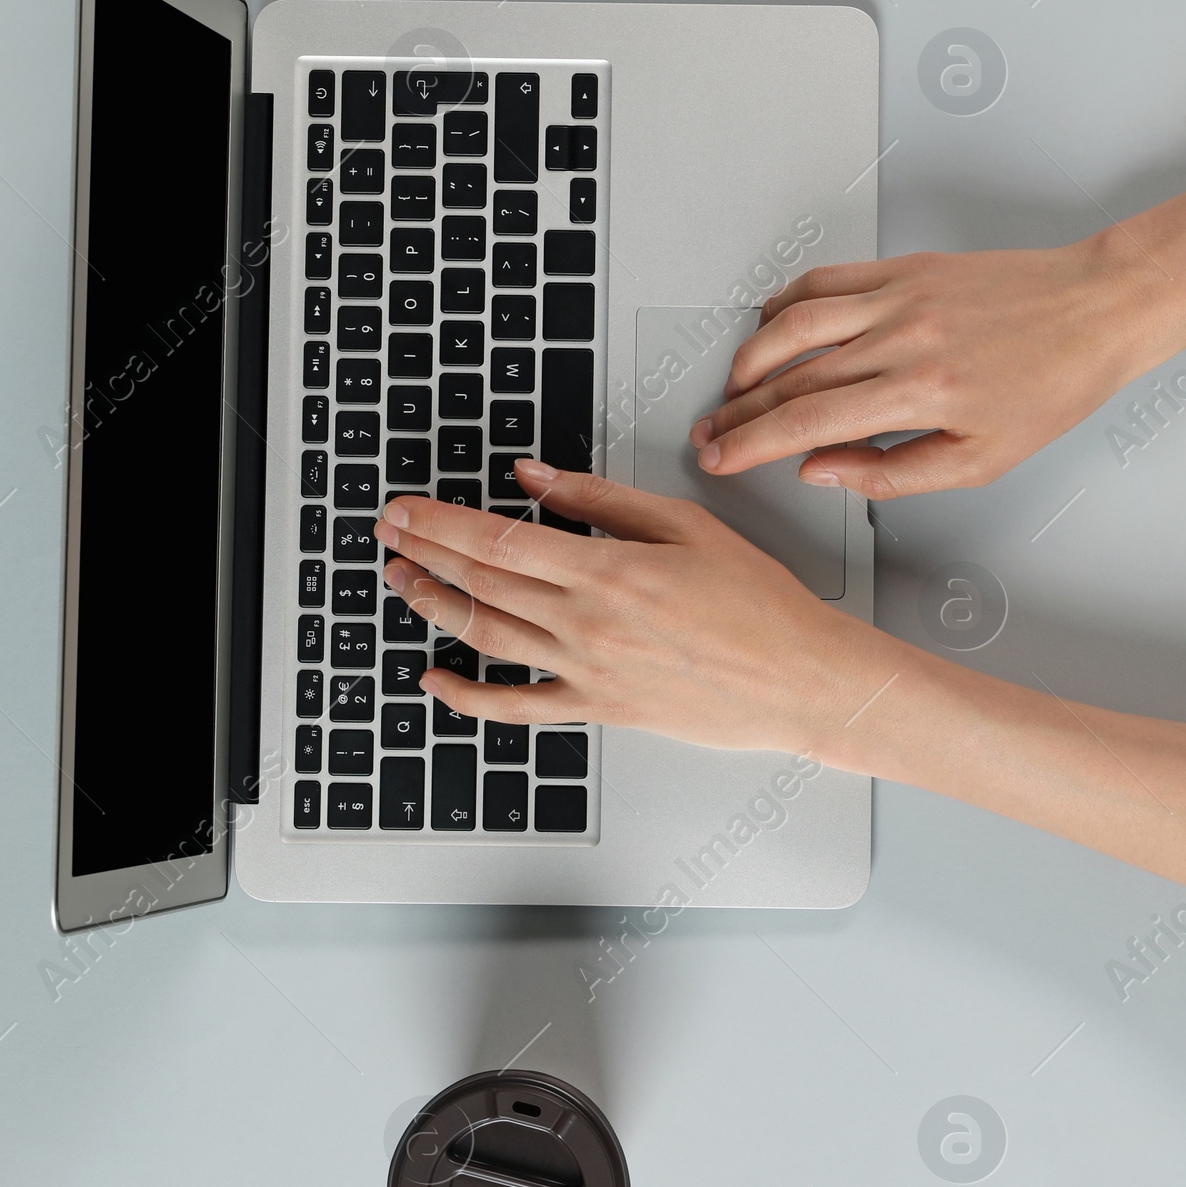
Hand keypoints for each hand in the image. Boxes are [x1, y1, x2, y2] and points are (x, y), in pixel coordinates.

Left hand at [374, 462, 897, 753]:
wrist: (797, 677)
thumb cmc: (757, 601)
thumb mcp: (684, 524)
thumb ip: (599, 498)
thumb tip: (532, 477)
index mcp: (607, 569)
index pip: (497, 539)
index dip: (439, 522)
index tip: (406, 508)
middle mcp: (586, 623)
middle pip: (480, 583)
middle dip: (423, 553)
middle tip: (388, 533)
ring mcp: (586, 671)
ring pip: (486, 635)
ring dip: (433, 606)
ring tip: (401, 581)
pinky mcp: (597, 709)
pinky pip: (515, 707)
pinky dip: (467, 696)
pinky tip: (434, 679)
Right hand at [689, 238, 1151, 496]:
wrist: (1097, 309)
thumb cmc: (1052, 385)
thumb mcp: (981, 461)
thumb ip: (892, 474)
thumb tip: (823, 472)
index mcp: (921, 393)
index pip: (807, 421)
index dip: (751, 444)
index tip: (720, 458)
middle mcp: (901, 338)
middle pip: (790, 377)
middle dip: (739, 412)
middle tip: (712, 434)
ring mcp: (898, 295)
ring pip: (793, 323)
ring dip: (749, 358)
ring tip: (731, 388)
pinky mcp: (905, 267)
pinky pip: (825, 281)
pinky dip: (786, 303)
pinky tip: (772, 325)